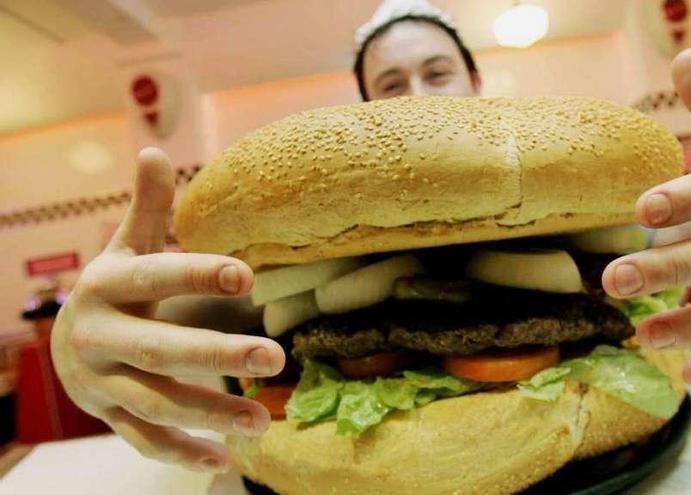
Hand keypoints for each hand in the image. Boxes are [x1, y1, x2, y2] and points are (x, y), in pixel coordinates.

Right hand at [51, 148, 285, 471]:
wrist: (63, 344)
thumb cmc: (114, 288)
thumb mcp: (126, 248)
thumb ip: (147, 208)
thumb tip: (153, 149)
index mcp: (107, 286)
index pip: (155, 278)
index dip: (196, 274)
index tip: (246, 275)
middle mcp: (100, 337)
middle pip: (159, 349)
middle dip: (215, 356)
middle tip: (275, 357)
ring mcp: (102, 383)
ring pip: (155, 403)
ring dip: (209, 414)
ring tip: (264, 421)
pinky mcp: (110, 416)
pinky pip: (143, 440)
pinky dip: (181, 454)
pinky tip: (225, 462)